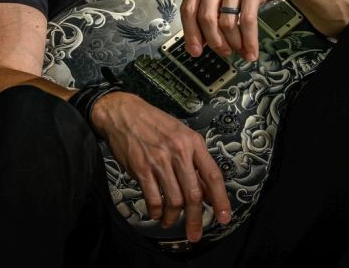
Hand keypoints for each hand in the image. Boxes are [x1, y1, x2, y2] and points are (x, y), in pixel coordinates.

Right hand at [90, 91, 230, 241]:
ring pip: (174, 200)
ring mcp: (160, 161)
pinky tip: (156, 213)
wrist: (125, 113)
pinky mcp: (141, 168)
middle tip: (195, 234)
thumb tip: (207, 191)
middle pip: (193, 194)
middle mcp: (179, 152)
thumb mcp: (182, 135)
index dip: (221, 199)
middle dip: (195, 219)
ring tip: (169, 222)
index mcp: (193, 143)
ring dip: (173, 217)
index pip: (213, 175)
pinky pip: (153, 198)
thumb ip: (195, 162)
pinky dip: (156, 211)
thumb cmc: (156, 124)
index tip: (224, 217)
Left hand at [181, 0, 302, 60]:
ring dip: (234, 43)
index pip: (189, 9)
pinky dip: (249, 40)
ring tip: (240, 50)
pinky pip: (247, 20)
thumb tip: (200, 42)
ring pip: (227, 22)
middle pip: (206, 18)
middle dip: (214, 41)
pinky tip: (251, 49)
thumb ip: (208, 9)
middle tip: (223, 52)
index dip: (191, 34)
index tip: (195, 51)